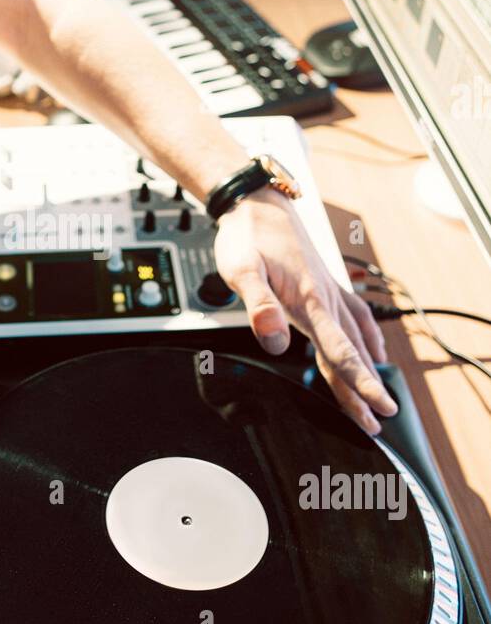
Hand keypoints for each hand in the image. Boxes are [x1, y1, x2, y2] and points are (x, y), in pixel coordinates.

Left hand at [213, 189, 397, 435]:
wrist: (257, 203)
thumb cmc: (246, 236)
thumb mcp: (242, 270)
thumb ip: (259, 305)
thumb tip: (274, 339)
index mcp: (308, 300)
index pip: (339, 352)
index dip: (357, 384)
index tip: (375, 408)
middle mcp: (324, 298)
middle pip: (351, 352)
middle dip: (365, 387)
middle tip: (381, 419)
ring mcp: (328, 291)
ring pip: (356, 338)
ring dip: (369, 368)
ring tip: (379, 397)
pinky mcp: (324, 284)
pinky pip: (356, 316)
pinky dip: (369, 337)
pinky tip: (377, 352)